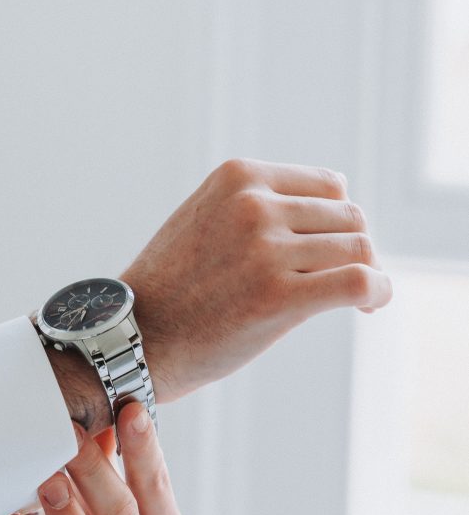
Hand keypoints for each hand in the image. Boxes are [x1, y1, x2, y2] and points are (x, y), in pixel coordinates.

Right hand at [123, 158, 391, 402]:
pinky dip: (379, 292)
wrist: (134, 337)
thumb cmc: (174, 287)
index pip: (330, 184)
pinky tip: (372, 308)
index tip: (334, 251)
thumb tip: (338, 213)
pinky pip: (360, 282)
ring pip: (359, 247)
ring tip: (359, 301)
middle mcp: (254, 204)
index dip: (340, 220)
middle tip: (343, 283)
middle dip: (354, 249)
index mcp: (238, 176)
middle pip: (349, 216)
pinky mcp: (279, 296)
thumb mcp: (208, 217)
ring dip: (367, 273)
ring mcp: (265, 249)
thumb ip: (259, 205)